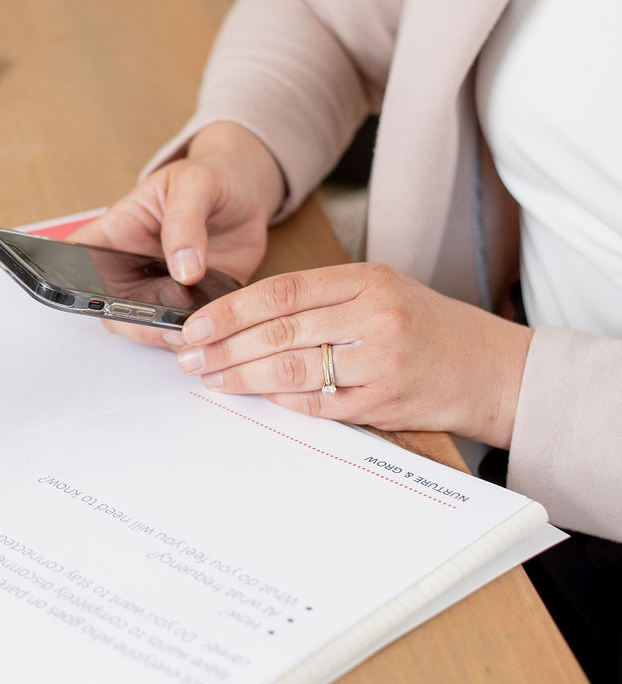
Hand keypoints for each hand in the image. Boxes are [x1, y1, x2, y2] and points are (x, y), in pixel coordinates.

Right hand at [69, 122, 283, 343]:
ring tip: (193, 328)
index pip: (79, 258)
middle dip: (130, 321)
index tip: (88, 297)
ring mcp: (162, 288)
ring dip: (163, 334)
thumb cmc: (212, 176)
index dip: (71, 281)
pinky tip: (214, 329)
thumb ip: (185, 222)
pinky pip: (186, 329)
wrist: (249, 192)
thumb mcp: (195, 183)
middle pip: (109, 306)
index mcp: (120, 231)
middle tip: (161, 323)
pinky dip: (198, 337)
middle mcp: (134, 265)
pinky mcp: (195, 303)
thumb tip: (184, 269)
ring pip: (146, 326)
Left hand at [167, 261, 533, 446]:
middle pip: (280, 330)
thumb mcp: (384, 293)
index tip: (196, 324)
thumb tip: (249, 319)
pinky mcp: (385, 401)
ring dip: (244, 375)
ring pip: (293, 368)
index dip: (232, 309)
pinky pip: (320, 404)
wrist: (494, 369)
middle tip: (189, 356)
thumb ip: (326, 301)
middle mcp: (375, 315)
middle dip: (225, 346)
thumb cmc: (431, 330)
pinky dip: (284, 401)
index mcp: (369, 280)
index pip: (283, 291)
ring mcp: (382, 360)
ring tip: (212, 378)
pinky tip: (259, 398)